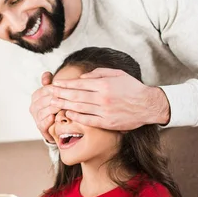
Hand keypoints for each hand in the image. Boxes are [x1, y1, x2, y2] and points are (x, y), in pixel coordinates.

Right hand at [29, 72, 60, 142]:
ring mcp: (36, 117)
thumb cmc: (57, 106)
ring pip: (43, 111)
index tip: (66, 87)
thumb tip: (46, 74)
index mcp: (36, 96)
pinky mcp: (40, 127)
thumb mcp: (54, 93)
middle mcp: (34, 106)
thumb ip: (50, 82)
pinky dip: (47, 121)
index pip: (44, 90)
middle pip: (44, 100)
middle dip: (55, 99)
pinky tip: (53, 117)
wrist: (58, 125)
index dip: (55, 88)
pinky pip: (42, 124)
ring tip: (62, 106)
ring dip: (53, 109)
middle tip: (67, 97)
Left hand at [51, 68, 170, 130]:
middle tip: (49, 93)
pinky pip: (88, 120)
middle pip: (76, 96)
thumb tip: (81, 77)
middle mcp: (103, 98)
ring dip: (65, 105)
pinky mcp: (108, 123)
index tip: (55, 84)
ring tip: (54, 103)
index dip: (65, 84)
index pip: (79, 84)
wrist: (148, 105)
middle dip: (60, 94)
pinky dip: (76, 116)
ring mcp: (105, 111)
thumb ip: (98, 73)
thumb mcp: (117, 74)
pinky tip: (68, 113)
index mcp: (104, 84)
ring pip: (80, 108)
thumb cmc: (132, 88)